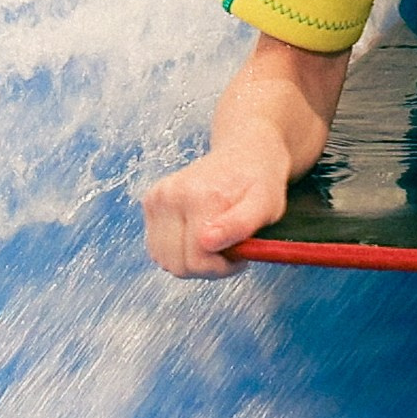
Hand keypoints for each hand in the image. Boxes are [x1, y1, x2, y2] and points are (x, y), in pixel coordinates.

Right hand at [142, 142, 286, 276]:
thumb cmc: (259, 181)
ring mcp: (157, 198)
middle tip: (229, 247)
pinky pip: (158, 249)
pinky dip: (177, 250)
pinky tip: (196, 233)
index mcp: (201, 196)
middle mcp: (172, 195)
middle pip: (178, 265)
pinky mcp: (150, 202)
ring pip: (165, 260)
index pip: (198, 261)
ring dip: (190, 260)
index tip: (241, 254)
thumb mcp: (266, 203)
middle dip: (206, 266)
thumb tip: (207, 242)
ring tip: (214, 240)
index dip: (222, 267)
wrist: (244, 150)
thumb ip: (240, 225)